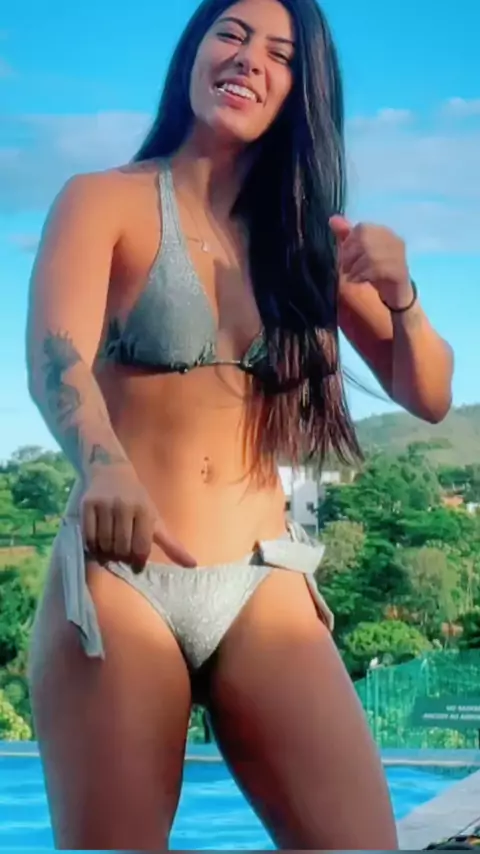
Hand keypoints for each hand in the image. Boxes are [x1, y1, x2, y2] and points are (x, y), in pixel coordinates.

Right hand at [80, 464, 196, 571]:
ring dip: (107, 554)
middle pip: (122, 547)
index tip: (137, 565)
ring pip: (104, 544)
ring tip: (110, 551)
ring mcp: (105, 505)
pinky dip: (92, 547)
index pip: (141, 547)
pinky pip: (88, 537)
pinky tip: (98, 546)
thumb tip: (193, 565)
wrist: (111, 471)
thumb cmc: (136, 500)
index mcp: (144, 511)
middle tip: (122, 556)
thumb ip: (172, 544)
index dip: (138, 561)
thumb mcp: (155, 519)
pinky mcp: (87, 505)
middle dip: (122, 557)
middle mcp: (125, 506)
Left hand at [329, 215, 412, 309]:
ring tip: (351, 276)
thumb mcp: (357, 253)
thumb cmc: (375, 272)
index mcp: (383, 232)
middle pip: (366, 240)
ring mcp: (399, 255)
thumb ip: (346, 236)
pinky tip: (358, 280)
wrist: (396, 293)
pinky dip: (364, 274)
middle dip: (350, 255)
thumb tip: (332, 219)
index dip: (348, 243)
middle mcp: (393, 239)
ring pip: (371, 255)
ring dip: (355, 267)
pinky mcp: (400, 270)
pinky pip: (379, 268)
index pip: (362, 228)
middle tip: (346, 268)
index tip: (344, 257)